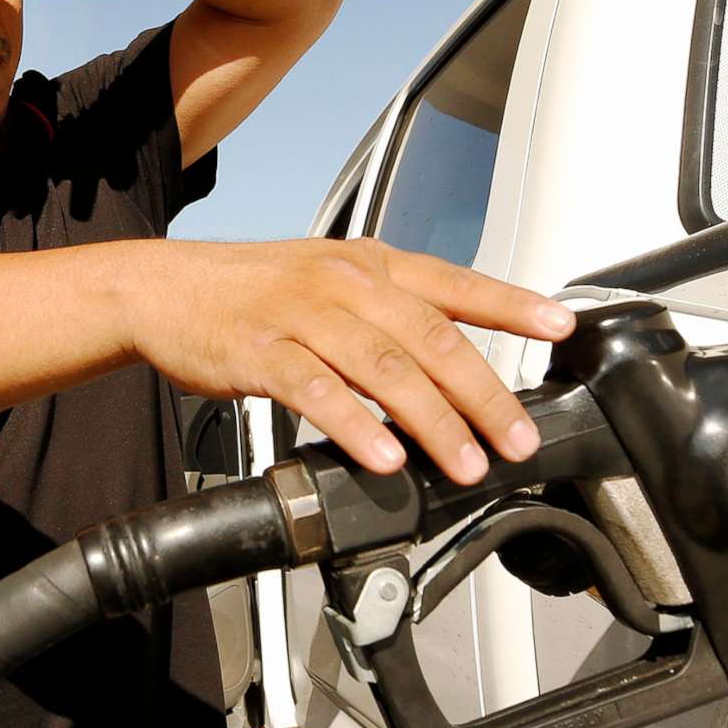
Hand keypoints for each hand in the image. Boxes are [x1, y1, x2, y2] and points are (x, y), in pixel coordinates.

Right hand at [124, 238, 574, 484]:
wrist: (165, 289)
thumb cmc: (253, 292)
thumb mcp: (331, 281)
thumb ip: (391, 315)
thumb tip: (455, 366)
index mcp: (370, 264)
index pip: (455, 282)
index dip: (512, 303)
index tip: (561, 326)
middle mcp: (344, 282)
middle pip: (431, 338)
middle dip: (484, 394)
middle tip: (519, 439)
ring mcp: (302, 315)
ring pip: (383, 368)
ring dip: (433, 421)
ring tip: (465, 463)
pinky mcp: (260, 352)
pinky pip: (318, 392)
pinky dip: (356, 427)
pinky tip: (384, 457)